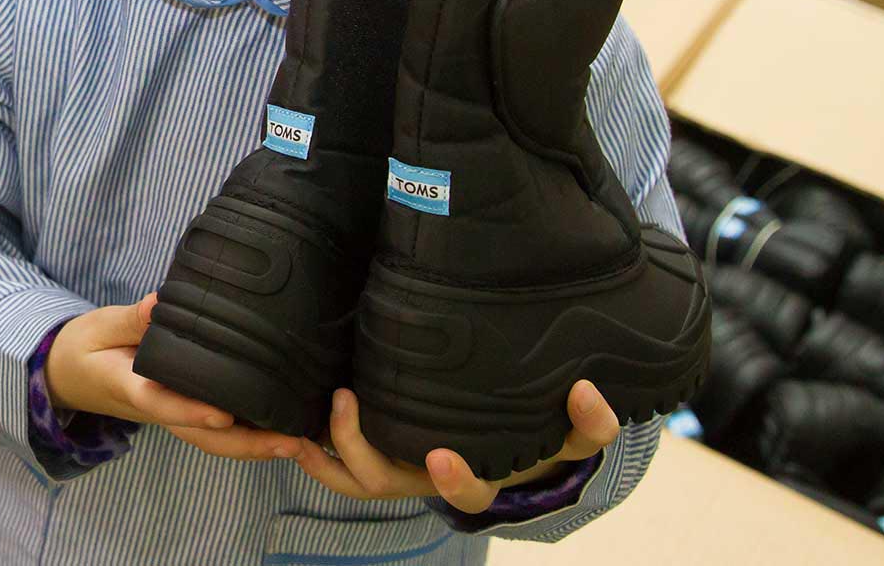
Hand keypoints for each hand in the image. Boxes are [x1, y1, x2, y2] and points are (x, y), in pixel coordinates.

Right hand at [48, 295, 299, 459]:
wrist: (67, 376)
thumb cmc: (84, 348)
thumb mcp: (99, 325)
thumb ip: (131, 319)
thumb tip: (161, 302)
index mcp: (131, 388)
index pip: (163, 404)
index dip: (193, 412)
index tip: (224, 416)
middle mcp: (155, 410)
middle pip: (202, 438)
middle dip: (246, 445)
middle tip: (289, 443)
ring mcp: (169, 415)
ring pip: (212, 441)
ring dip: (254, 447)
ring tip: (296, 443)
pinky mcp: (179, 410)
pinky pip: (213, 431)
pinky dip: (246, 436)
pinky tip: (279, 430)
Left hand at [291, 381, 621, 514]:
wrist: (508, 440)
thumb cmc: (537, 434)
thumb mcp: (572, 434)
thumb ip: (589, 422)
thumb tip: (589, 392)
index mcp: (477, 476)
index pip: (468, 491)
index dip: (455, 480)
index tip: (440, 455)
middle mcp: (429, 478)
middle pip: (386, 483)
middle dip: (360, 449)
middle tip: (346, 402)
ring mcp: (398, 470)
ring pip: (351, 477)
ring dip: (323, 451)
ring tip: (303, 415)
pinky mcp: (374, 454)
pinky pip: (335, 463)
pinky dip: (313, 449)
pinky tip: (294, 421)